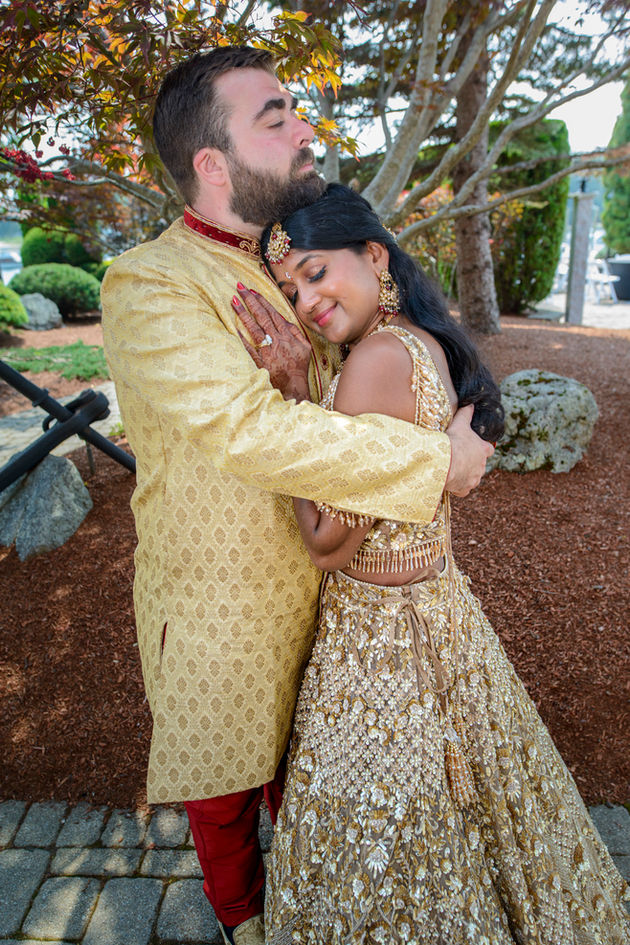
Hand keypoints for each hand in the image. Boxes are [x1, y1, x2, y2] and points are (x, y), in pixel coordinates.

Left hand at [232, 284, 311, 402]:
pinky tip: (234, 327)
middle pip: (262, 316)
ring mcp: (268, 350)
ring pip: (254, 328)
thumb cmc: (299, 367)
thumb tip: (284, 320)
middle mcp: (277, 340)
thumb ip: (295, 331)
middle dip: (250, 300)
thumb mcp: (305, 347)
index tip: (252, 290)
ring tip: (233, 301)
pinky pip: (250, 348)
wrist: (294, 386)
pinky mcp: (261, 361)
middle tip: (239, 287)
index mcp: (287, 335)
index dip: (262, 301)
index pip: (273, 313)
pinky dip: (243, 338)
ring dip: (244, 314)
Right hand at [445, 405, 494, 496]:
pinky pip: (464, 490)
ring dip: (466, 475)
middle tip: (459, 458)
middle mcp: (482, 466)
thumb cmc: (453, 441)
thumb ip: (466, 414)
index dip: (483, 449)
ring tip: (454, 470)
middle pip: (480, 465)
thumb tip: (471, 403)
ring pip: (473, 478)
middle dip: (472, 463)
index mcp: (483, 450)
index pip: (489, 450)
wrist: (444, 461)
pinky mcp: (465, 489)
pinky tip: (451, 483)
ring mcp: (474, 479)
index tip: (476, 448)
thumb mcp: (460, 423)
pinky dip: (459, 487)